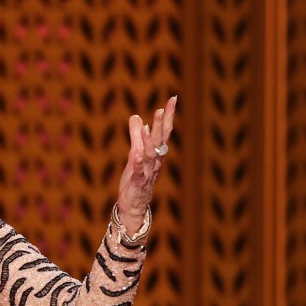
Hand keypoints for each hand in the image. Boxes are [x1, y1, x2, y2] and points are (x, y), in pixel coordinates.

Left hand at [117, 95, 176, 233]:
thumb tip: (136, 116)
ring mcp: (147, 172)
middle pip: (160, 140)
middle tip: (166, 106)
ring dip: (151, 139)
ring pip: (151, 154)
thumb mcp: (134, 155)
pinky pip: (139, 172)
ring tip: (152, 124)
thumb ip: (135, 137)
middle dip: (163, 123)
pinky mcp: (137, 182)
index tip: (172, 99)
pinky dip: (138, 163)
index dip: (168, 116)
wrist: (133, 206)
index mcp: (155, 154)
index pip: (163, 132)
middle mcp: (155, 161)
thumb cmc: (135, 180)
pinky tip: (136, 154)